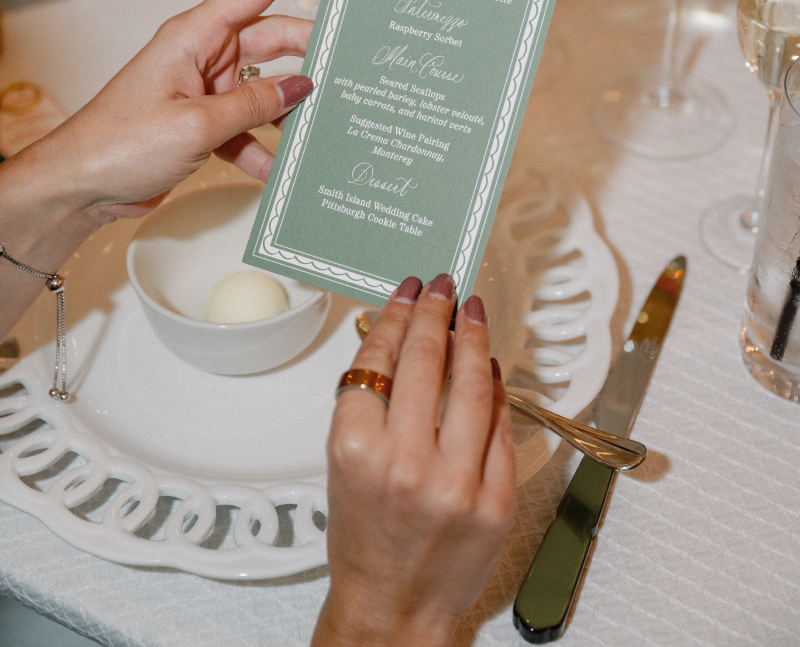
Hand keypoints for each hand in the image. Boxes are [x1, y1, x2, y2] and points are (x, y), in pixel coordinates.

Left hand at [0, 0, 337, 323]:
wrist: (79, 187)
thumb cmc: (117, 143)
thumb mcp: (196, 124)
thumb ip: (253, 104)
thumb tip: (300, 86)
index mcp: (194, 36)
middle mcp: (201, 55)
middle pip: (271, 40)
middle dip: (308, 52)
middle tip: (346, 61)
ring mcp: (203, 89)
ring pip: (263, 88)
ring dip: (285, 110)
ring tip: (318, 124)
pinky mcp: (202, 123)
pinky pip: (246, 126)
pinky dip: (261, 146)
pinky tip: (275, 168)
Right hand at [313, 275, 515, 646]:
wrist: (391, 606)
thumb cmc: (363, 538)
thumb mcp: (343, 462)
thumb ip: (369, 401)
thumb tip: (400, 337)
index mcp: (356, 450)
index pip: (380, 359)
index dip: (396, 315)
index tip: (408, 292)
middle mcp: (405, 464)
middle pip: (425, 362)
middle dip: (435, 313)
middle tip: (442, 287)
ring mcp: (456, 483)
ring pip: (472, 385)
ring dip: (473, 338)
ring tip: (472, 313)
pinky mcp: (494, 501)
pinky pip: (501, 426)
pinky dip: (497, 389)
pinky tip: (491, 367)